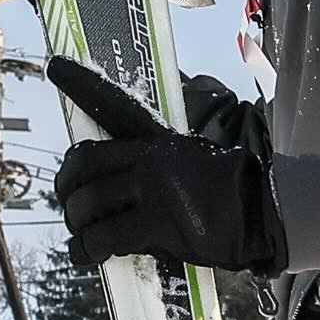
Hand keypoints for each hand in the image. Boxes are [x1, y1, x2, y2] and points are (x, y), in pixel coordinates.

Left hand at [48, 57, 284, 274]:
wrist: (263, 213)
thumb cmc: (229, 192)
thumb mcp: (191, 158)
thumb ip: (155, 161)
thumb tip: (118, 180)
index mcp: (159, 138)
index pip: (114, 103)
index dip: (81, 83)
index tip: (56, 66)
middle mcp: (151, 157)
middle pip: (85, 161)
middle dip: (66, 187)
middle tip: (70, 205)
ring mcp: (154, 188)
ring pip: (89, 202)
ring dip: (77, 222)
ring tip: (82, 234)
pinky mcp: (158, 223)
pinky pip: (104, 236)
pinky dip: (86, 248)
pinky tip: (86, 253)